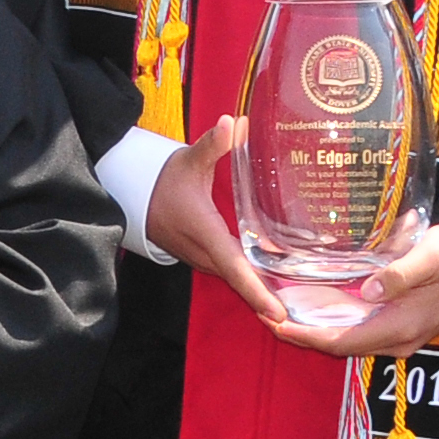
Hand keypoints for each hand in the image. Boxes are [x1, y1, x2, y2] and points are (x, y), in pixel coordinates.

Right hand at [143, 116, 294, 324]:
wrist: (134, 194)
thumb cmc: (163, 179)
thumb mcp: (188, 161)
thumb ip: (213, 145)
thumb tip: (233, 123)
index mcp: (205, 234)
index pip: (236, 269)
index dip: (257, 292)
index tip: (277, 313)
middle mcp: (204, 254)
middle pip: (242, 282)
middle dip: (270, 300)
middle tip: (305, 315)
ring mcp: (202, 259)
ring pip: (237, 279)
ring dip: (263, 291)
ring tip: (298, 302)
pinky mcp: (203, 257)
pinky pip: (233, 272)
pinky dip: (254, 279)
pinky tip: (278, 278)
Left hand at [253, 222, 438, 360]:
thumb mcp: (431, 256)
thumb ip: (401, 273)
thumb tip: (371, 289)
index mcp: (401, 326)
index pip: (343, 341)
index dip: (308, 336)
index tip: (277, 324)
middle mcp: (395, 340)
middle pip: (338, 345)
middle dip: (301, 334)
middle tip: (265, 315)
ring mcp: (394, 338)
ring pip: (344, 340)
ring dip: (311, 331)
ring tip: (277, 313)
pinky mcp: (393, 329)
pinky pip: (353, 331)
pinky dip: (327, 324)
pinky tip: (306, 309)